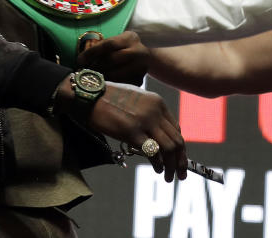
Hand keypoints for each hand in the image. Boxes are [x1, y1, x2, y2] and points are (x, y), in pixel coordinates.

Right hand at [55, 79, 187, 181]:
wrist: (90, 95)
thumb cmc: (109, 97)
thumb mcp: (136, 98)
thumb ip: (149, 112)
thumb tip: (157, 132)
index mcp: (158, 102)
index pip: (176, 129)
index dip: (179, 147)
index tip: (178, 158)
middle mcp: (155, 111)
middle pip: (177, 140)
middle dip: (181, 160)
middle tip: (181, 174)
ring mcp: (145, 121)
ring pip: (169, 148)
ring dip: (172, 165)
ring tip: (169, 176)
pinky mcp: (132, 132)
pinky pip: (152, 151)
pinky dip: (158, 163)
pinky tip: (157, 169)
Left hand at [77, 31, 150, 84]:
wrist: (147, 58)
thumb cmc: (125, 49)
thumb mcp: (118, 42)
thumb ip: (103, 48)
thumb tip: (82, 61)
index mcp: (130, 38)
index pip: (108, 44)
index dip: (92, 52)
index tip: (79, 60)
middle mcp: (138, 51)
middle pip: (111, 60)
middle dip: (95, 67)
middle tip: (85, 72)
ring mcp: (141, 67)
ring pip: (116, 75)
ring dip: (100, 78)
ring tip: (92, 78)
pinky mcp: (140, 80)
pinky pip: (121, 85)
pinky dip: (110, 85)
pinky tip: (103, 85)